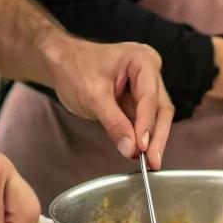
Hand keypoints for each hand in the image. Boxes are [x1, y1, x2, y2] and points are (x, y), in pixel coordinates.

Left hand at [47, 36, 174, 168]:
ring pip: (157, 115)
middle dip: (156, 135)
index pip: (149, 97)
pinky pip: (146, 119)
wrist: (61, 63)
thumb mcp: (92, 96)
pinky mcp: (138, 98)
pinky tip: (142, 153)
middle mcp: (150, 70)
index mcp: (142, 60)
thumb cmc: (75, 69)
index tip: (142, 148)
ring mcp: (146, 84)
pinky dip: (144, 136)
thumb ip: (114, 122)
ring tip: (150, 162)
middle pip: (160, 107)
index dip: (147, 124)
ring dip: (153, 139)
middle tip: (152, 162)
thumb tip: (131, 149)